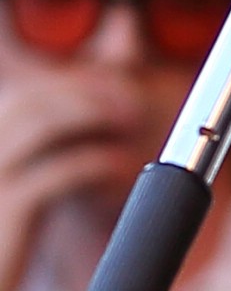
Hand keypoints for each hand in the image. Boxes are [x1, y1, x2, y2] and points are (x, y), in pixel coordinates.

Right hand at [0, 68, 142, 290]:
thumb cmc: (9, 233)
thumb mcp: (28, 180)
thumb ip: (55, 140)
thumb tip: (104, 81)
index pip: (33, 92)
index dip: (81, 81)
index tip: (124, 84)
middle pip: (36, 100)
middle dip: (92, 90)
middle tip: (135, 100)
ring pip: (44, 125)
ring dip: (96, 113)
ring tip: (134, 121)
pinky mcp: (8, 210)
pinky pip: (59, 172)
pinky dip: (99, 160)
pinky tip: (123, 166)